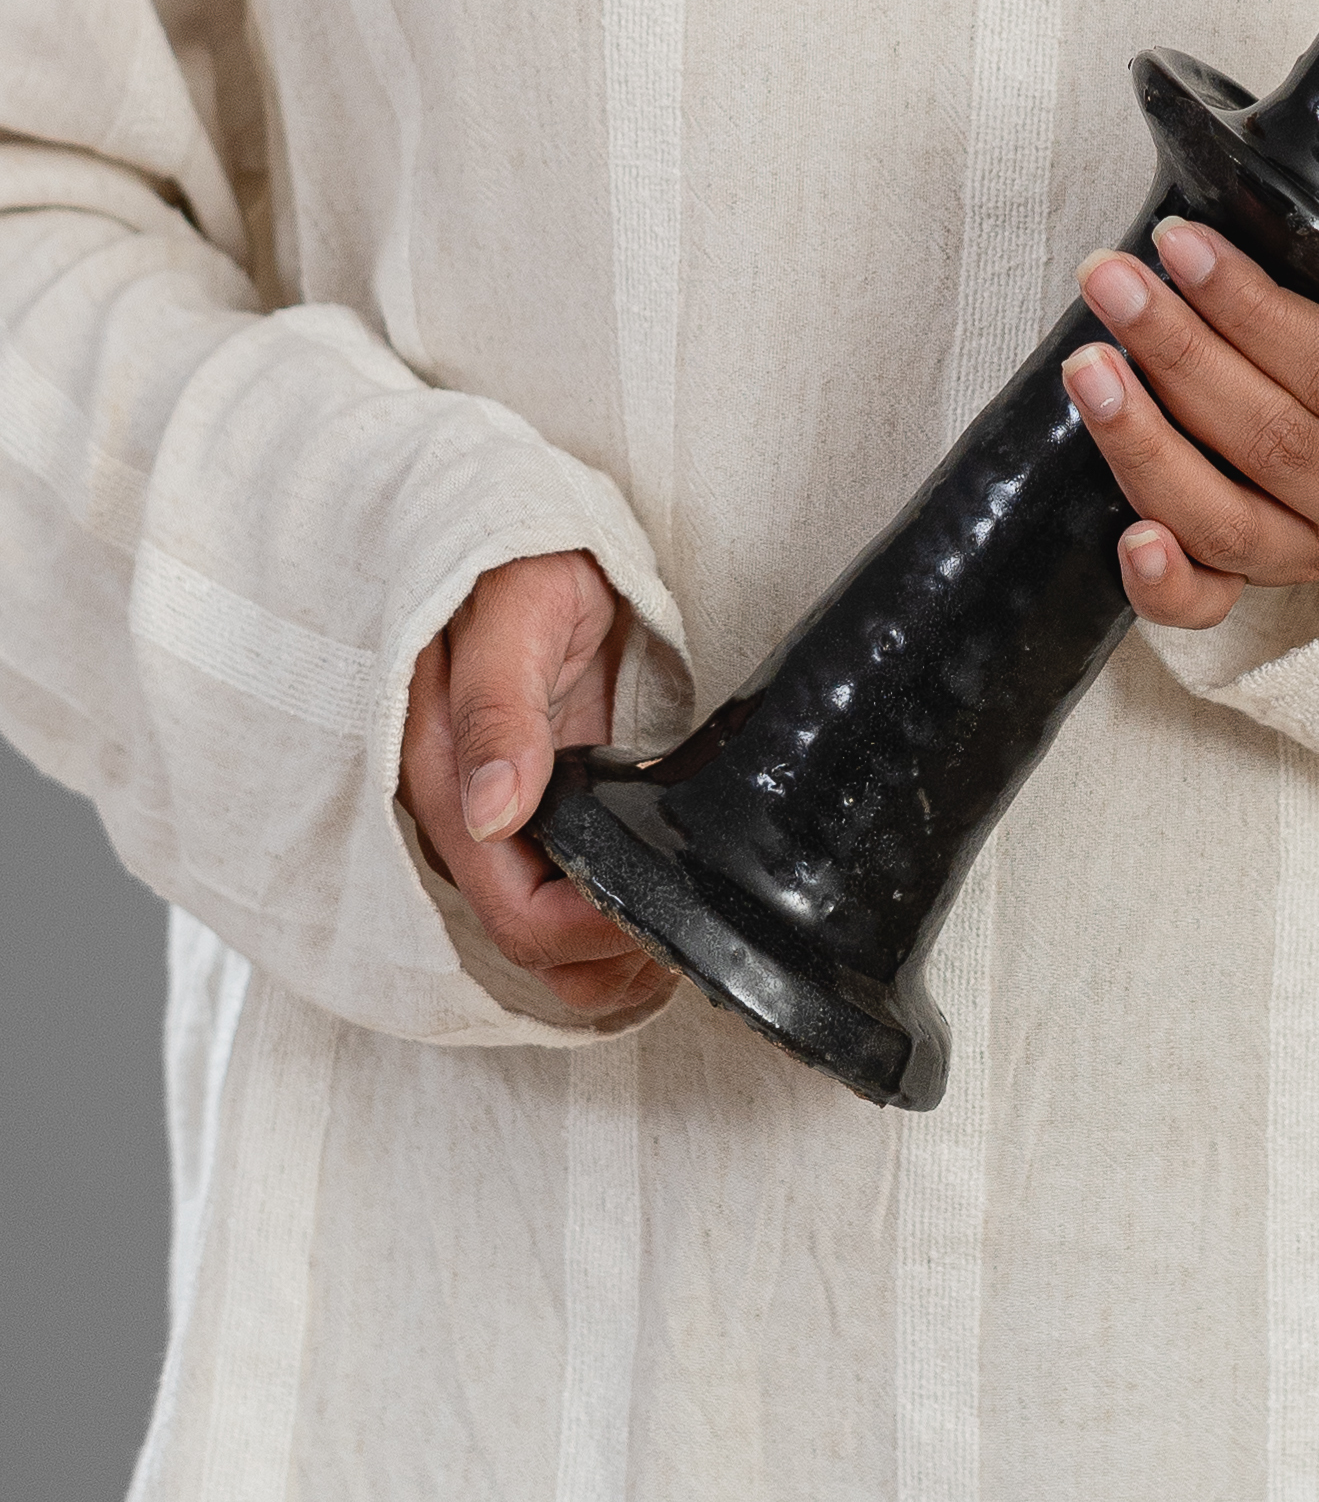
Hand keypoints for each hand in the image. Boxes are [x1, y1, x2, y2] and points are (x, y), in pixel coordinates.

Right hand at [398, 550, 675, 1017]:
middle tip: (691, 922)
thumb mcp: (516, 613)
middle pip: (533, 952)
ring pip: (548, 949)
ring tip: (682, 925)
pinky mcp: (537, 816)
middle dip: (615, 959)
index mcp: (444, 782)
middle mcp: (463, 822)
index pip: (518, 917)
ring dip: (614, 961)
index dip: (598, 933)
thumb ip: (501, 708)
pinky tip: (660, 908)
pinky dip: (612, 930)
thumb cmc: (517, 561)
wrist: (525, 540)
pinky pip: (562, 907)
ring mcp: (500, 825)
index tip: (668, 912)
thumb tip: (495, 810)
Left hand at [1060, 214, 1318, 630]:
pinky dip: (1165, 584)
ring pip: (1228, 516)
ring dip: (1144, 442)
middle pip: (1272, 439)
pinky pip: (1212, 603)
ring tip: (1086, 368)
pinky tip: (1129, 539)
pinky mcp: (1266, 580)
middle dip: (1179, 353)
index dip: (1254, 313)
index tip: (1184, 247)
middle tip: (1112, 281)